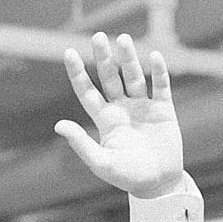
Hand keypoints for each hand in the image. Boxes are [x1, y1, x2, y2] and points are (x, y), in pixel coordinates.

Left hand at [55, 32, 182, 199]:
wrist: (159, 185)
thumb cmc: (128, 177)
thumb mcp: (101, 162)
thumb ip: (81, 143)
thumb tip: (58, 125)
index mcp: (105, 119)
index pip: (87, 91)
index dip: (78, 73)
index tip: (69, 52)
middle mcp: (122, 108)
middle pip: (109, 77)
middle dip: (104, 57)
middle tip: (98, 37)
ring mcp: (143, 106)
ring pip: (133, 76)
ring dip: (129, 58)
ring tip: (123, 39)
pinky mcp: (164, 110)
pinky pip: (160, 86)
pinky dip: (158, 71)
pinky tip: (154, 57)